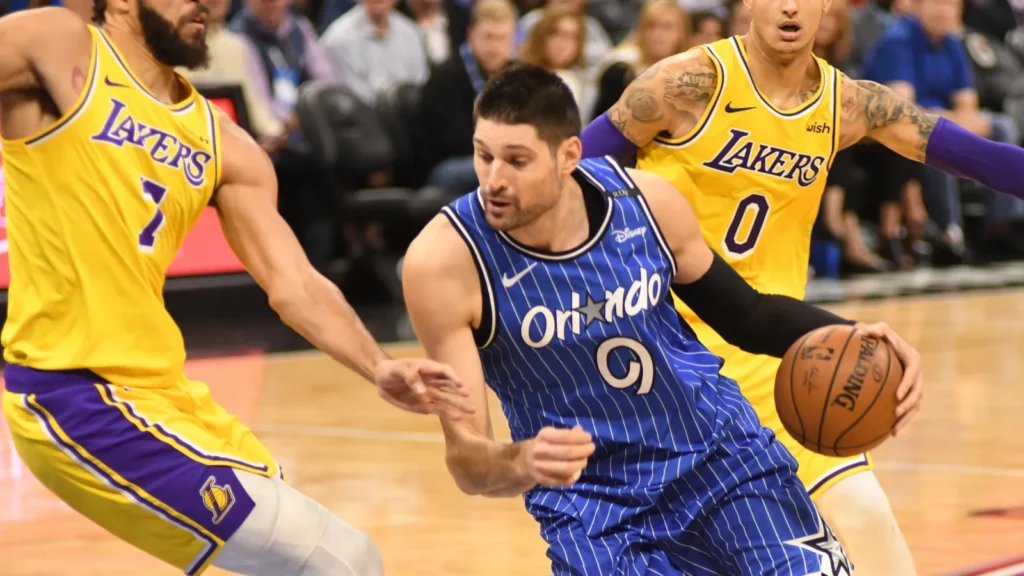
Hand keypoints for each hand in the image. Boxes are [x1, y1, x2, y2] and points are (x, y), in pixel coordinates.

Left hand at [375, 358, 474, 418]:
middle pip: (450, 386)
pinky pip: (437, 410)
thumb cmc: (392, 369)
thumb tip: (423, 393)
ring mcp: (430, 394)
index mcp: (429, 368)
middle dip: (460, 391)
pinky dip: (447, 413)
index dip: (453, 377)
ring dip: (458, 404)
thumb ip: (410, 378)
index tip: (460, 384)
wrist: (382, 379)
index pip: (444, 371)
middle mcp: (433, 381)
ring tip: (472, 410)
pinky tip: (457, 418)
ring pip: (447, 399)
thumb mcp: (399, 369)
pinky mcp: (424, 405)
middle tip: (470, 396)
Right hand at [522, 426, 595, 486]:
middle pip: (566, 453)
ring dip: (580, 464)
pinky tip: (578, 470)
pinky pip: (564, 480)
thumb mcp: (553, 434)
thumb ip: (568, 433)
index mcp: (543, 436)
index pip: (564, 436)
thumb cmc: (545, 444)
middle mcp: (539, 451)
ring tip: (585, 459)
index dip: (580, 438)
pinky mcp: (544, 480)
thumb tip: (582, 432)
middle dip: (583, 450)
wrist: (525, 461)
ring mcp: (540, 467)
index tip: (589, 438)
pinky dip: (575, 475)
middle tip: (592, 448)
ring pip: (566, 468)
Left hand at [856, 322, 922, 436]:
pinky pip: (907, 410)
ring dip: (906, 418)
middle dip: (909, 404)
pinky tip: (889, 433)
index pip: (913, 372)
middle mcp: (916, 374)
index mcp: (912, 359)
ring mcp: (913, 386)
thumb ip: (875, 329)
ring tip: (895, 430)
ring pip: (914, 405)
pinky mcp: (907, 395)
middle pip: (917, 392)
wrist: (880, 346)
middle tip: (896, 412)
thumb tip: (863, 331)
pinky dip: (900, 421)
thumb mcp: (879, 329)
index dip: (908, 384)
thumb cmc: (879, 337)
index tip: (897, 394)